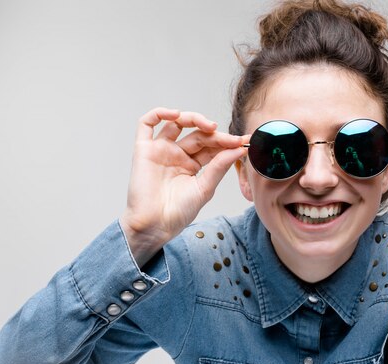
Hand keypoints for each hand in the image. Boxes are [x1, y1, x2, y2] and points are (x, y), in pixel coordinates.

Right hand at [120, 108, 246, 264]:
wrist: (155, 225)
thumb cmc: (178, 213)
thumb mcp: (205, 188)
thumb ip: (220, 166)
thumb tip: (239, 149)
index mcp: (192, 165)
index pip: (211, 146)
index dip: (227, 142)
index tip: (244, 142)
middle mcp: (177, 155)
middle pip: (198, 134)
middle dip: (216, 134)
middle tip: (231, 139)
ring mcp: (161, 150)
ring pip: (176, 123)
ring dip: (194, 118)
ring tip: (210, 126)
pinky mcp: (144, 149)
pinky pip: (146, 124)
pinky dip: (160, 114)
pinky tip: (176, 115)